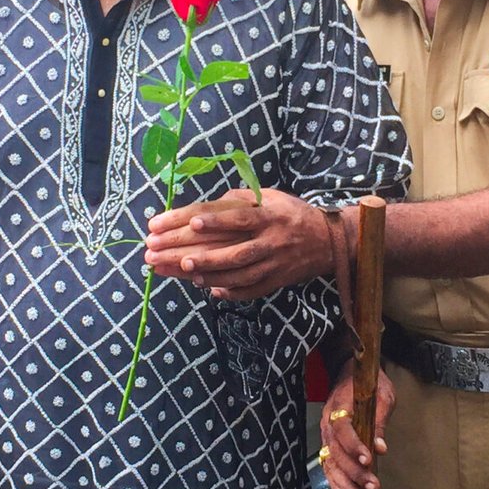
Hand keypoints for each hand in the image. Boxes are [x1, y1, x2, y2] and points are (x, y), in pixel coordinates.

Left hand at [144, 187, 333, 299]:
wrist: (329, 242)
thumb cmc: (291, 214)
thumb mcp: (271, 197)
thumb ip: (239, 200)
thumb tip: (206, 206)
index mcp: (269, 216)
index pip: (238, 218)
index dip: (215, 220)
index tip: (189, 221)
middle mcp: (271, 241)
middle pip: (229, 250)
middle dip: (193, 252)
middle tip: (160, 252)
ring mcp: (273, 265)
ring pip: (237, 274)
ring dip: (207, 273)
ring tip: (179, 269)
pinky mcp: (275, 282)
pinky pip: (249, 290)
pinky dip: (228, 291)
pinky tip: (205, 288)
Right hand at [318, 368, 394, 488]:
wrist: (350, 372)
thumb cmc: (369, 383)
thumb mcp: (382, 396)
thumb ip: (380, 421)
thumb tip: (381, 448)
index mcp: (339, 406)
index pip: (343, 429)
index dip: (354, 446)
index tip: (369, 459)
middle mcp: (328, 423)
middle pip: (336, 452)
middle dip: (354, 472)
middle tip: (372, 487)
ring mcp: (326, 435)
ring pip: (330, 463)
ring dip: (344, 484)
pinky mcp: (328, 444)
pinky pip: (328, 466)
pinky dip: (335, 483)